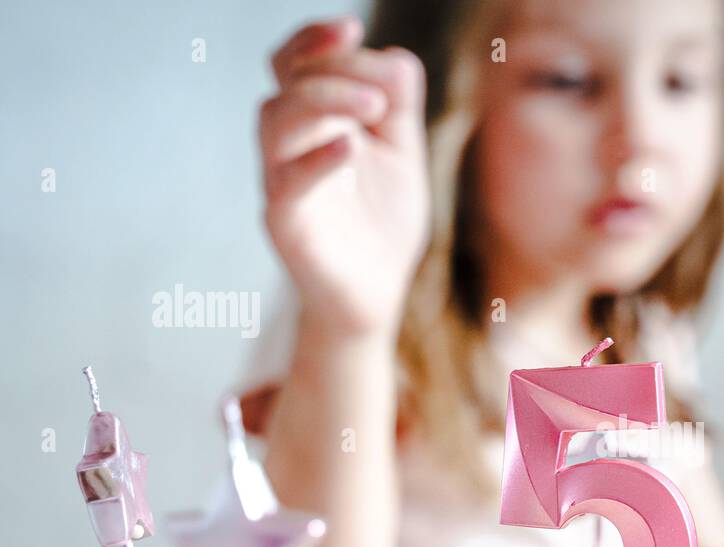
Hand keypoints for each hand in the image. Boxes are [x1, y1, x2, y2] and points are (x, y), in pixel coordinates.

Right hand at [260, 16, 430, 336]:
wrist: (375, 296)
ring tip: (372, 108)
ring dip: (323, 102)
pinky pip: (286, 183)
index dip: (314, 41)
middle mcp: (289, 148)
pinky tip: (351, 147)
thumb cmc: (382, 224)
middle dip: (330, 71)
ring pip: (274, 122)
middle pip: (285, 85)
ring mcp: (282, 183)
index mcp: (314, 124)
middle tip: (379, 92)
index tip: (350, 27)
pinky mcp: (285, 224)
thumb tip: (395, 57)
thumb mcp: (402, 155)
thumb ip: (400, 107)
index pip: (295, 65)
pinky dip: (316, 159)